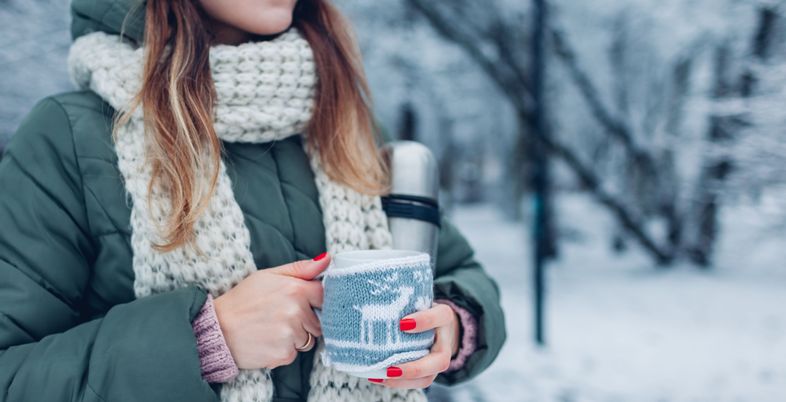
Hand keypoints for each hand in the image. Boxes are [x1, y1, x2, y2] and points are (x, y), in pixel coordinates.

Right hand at [213, 253, 329, 369]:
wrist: (217, 329)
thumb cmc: (242, 300)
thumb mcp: (268, 275)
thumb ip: (300, 268)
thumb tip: (328, 259)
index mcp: (295, 289)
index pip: (324, 296)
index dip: (315, 300)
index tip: (303, 303)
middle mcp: (296, 312)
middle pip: (318, 321)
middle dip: (305, 321)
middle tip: (280, 317)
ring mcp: (291, 334)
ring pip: (308, 339)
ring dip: (295, 337)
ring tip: (272, 329)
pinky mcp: (284, 354)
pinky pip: (295, 354)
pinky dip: (284, 350)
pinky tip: (267, 342)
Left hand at [369, 302, 459, 387]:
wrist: (434, 324)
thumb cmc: (418, 308)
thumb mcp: (415, 299)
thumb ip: (401, 300)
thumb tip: (372, 300)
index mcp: (444, 317)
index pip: (441, 316)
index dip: (425, 321)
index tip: (402, 324)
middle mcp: (445, 341)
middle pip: (440, 361)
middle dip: (415, 368)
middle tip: (391, 368)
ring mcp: (438, 360)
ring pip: (428, 377)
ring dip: (404, 380)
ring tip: (383, 376)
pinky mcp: (429, 372)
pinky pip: (417, 383)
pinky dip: (398, 383)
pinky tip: (379, 378)